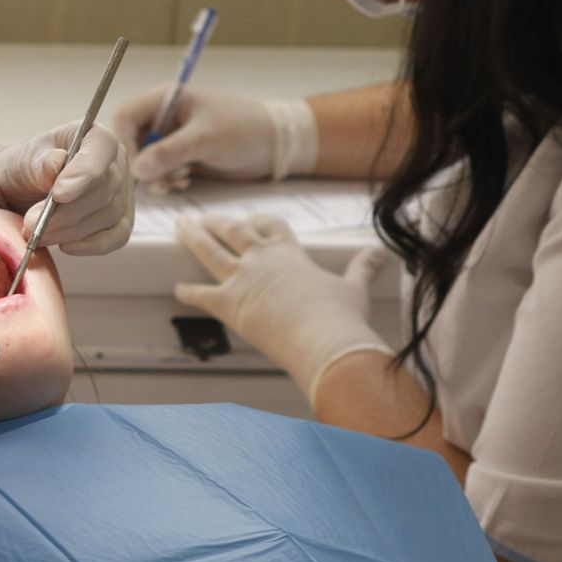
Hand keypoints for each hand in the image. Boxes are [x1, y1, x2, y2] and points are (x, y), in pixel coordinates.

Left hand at [0, 122, 132, 253]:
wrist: (22, 190)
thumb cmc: (27, 169)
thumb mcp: (24, 160)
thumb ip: (40, 163)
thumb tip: (56, 164)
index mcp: (94, 136)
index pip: (101, 148)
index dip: (84, 172)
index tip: (58, 195)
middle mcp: (116, 162)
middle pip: (104, 189)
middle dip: (65, 212)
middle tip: (32, 224)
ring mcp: (122, 193)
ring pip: (107, 216)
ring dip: (69, 231)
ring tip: (38, 234)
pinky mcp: (121, 221)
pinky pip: (115, 237)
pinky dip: (90, 245)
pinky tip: (65, 246)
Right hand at [112, 86, 317, 184]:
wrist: (273, 146)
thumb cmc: (243, 130)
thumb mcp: (206, 139)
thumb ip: (170, 152)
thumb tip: (137, 171)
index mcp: (165, 100)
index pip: (125, 117)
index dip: (123, 143)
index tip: (135, 168)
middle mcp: (162, 118)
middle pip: (130, 141)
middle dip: (140, 165)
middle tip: (158, 181)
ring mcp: (169, 139)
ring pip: (142, 161)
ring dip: (155, 176)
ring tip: (178, 181)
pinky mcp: (178, 157)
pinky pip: (157, 172)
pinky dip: (165, 181)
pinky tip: (184, 182)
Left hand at [175, 214, 392, 405]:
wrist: (326, 343)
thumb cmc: (342, 318)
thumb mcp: (355, 288)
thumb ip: (364, 267)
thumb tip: (383, 252)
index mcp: (290, 252)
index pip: (270, 226)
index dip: (259, 221)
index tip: (252, 220)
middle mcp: (262, 259)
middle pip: (233, 230)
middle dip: (218, 222)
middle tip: (205, 219)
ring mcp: (242, 280)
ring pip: (209, 250)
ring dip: (193, 237)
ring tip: (181, 227)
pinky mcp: (229, 305)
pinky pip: (200, 294)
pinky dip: (187, 292)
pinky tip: (177, 288)